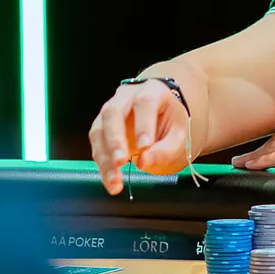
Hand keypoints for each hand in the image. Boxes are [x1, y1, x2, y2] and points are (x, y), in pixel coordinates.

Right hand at [87, 79, 190, 194]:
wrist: (158, 112)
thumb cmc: (169, 120)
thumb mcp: (178, 133)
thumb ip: (165, 148)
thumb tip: (144, 161)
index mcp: (150, 92)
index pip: (144, 104)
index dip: (142, 126)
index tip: (144, 148)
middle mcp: (125, 97)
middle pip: (113, 113)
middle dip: (115, 139)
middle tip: (120, 162)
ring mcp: (109, 111)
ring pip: (99, 131)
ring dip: (105, 159)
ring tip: (115, 181)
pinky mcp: (100, 127)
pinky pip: (96, 146)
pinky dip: (102, 166)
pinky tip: (111, 181)